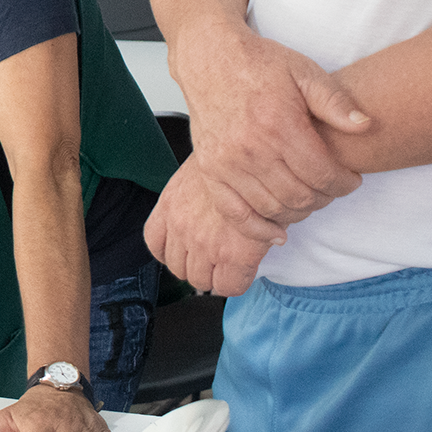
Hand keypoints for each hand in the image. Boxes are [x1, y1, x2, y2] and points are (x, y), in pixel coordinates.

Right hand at [145, 157, 280, 294]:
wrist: (236, 144)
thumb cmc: (257, 175)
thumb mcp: (276, 213)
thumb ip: (267, 235)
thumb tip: (276, 240)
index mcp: (236, 251)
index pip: (228, 288)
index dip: (235, 281)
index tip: (236, 272)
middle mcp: (206, 244)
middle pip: (201, 281)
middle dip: (212, 274)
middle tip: (219, 261)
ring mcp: (182, 228)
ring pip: (178, 268)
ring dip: (189, 263)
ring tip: (200, 251)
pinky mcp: (166, 209)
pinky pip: (154, 244)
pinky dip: (164, 249)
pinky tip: (177, 242)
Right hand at [170, 19, 367, 220]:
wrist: (209, 58)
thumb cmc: (258, 63)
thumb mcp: (304, 72)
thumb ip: (336, 102)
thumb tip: (366, 126)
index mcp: (279, 124)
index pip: (322, 174)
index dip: (344, 184)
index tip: (351, 180)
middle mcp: (251, 148)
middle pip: (300, 197)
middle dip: (325, 198)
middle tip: (332, 188)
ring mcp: (227, 162)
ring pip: (273, 208)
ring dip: (298, 212)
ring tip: (309, 198)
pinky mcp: (210, 170)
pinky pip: (235, 213)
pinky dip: (258, 229)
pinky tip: (277, 231)